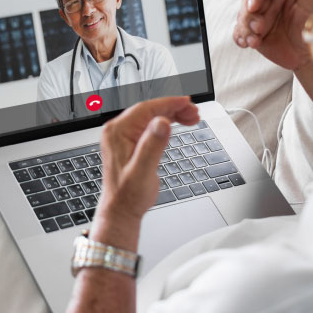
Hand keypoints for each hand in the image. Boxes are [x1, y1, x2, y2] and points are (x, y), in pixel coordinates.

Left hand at [91, 97, 199, 247]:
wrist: (121, 210)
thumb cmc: (128, 195)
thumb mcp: (143, 171)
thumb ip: (152, 146)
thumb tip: (162, 123)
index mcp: (118, 132)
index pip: (146, 108)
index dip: (169, 103)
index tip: (187, 102)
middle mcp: (118, 130)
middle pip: (150, 110)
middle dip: (174, 108)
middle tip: (194, 112)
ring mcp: (123, 135)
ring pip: (152, 116)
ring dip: (172, 114)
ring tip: (192, 118)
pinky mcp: (131, 141)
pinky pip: (150, 125)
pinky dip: (166, 123)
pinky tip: (178, 124)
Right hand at [232, 0, 312, 70]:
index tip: (254, 6)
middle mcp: (269, 1)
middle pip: (247, 0)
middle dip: (249, 16)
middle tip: (259, 28)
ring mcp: (261, 18)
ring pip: (242, 17)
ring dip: (245, 28)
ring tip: (255, 40)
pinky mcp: (255, 34)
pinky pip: (240, 33)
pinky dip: (240, 37)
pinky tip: (246, 43)